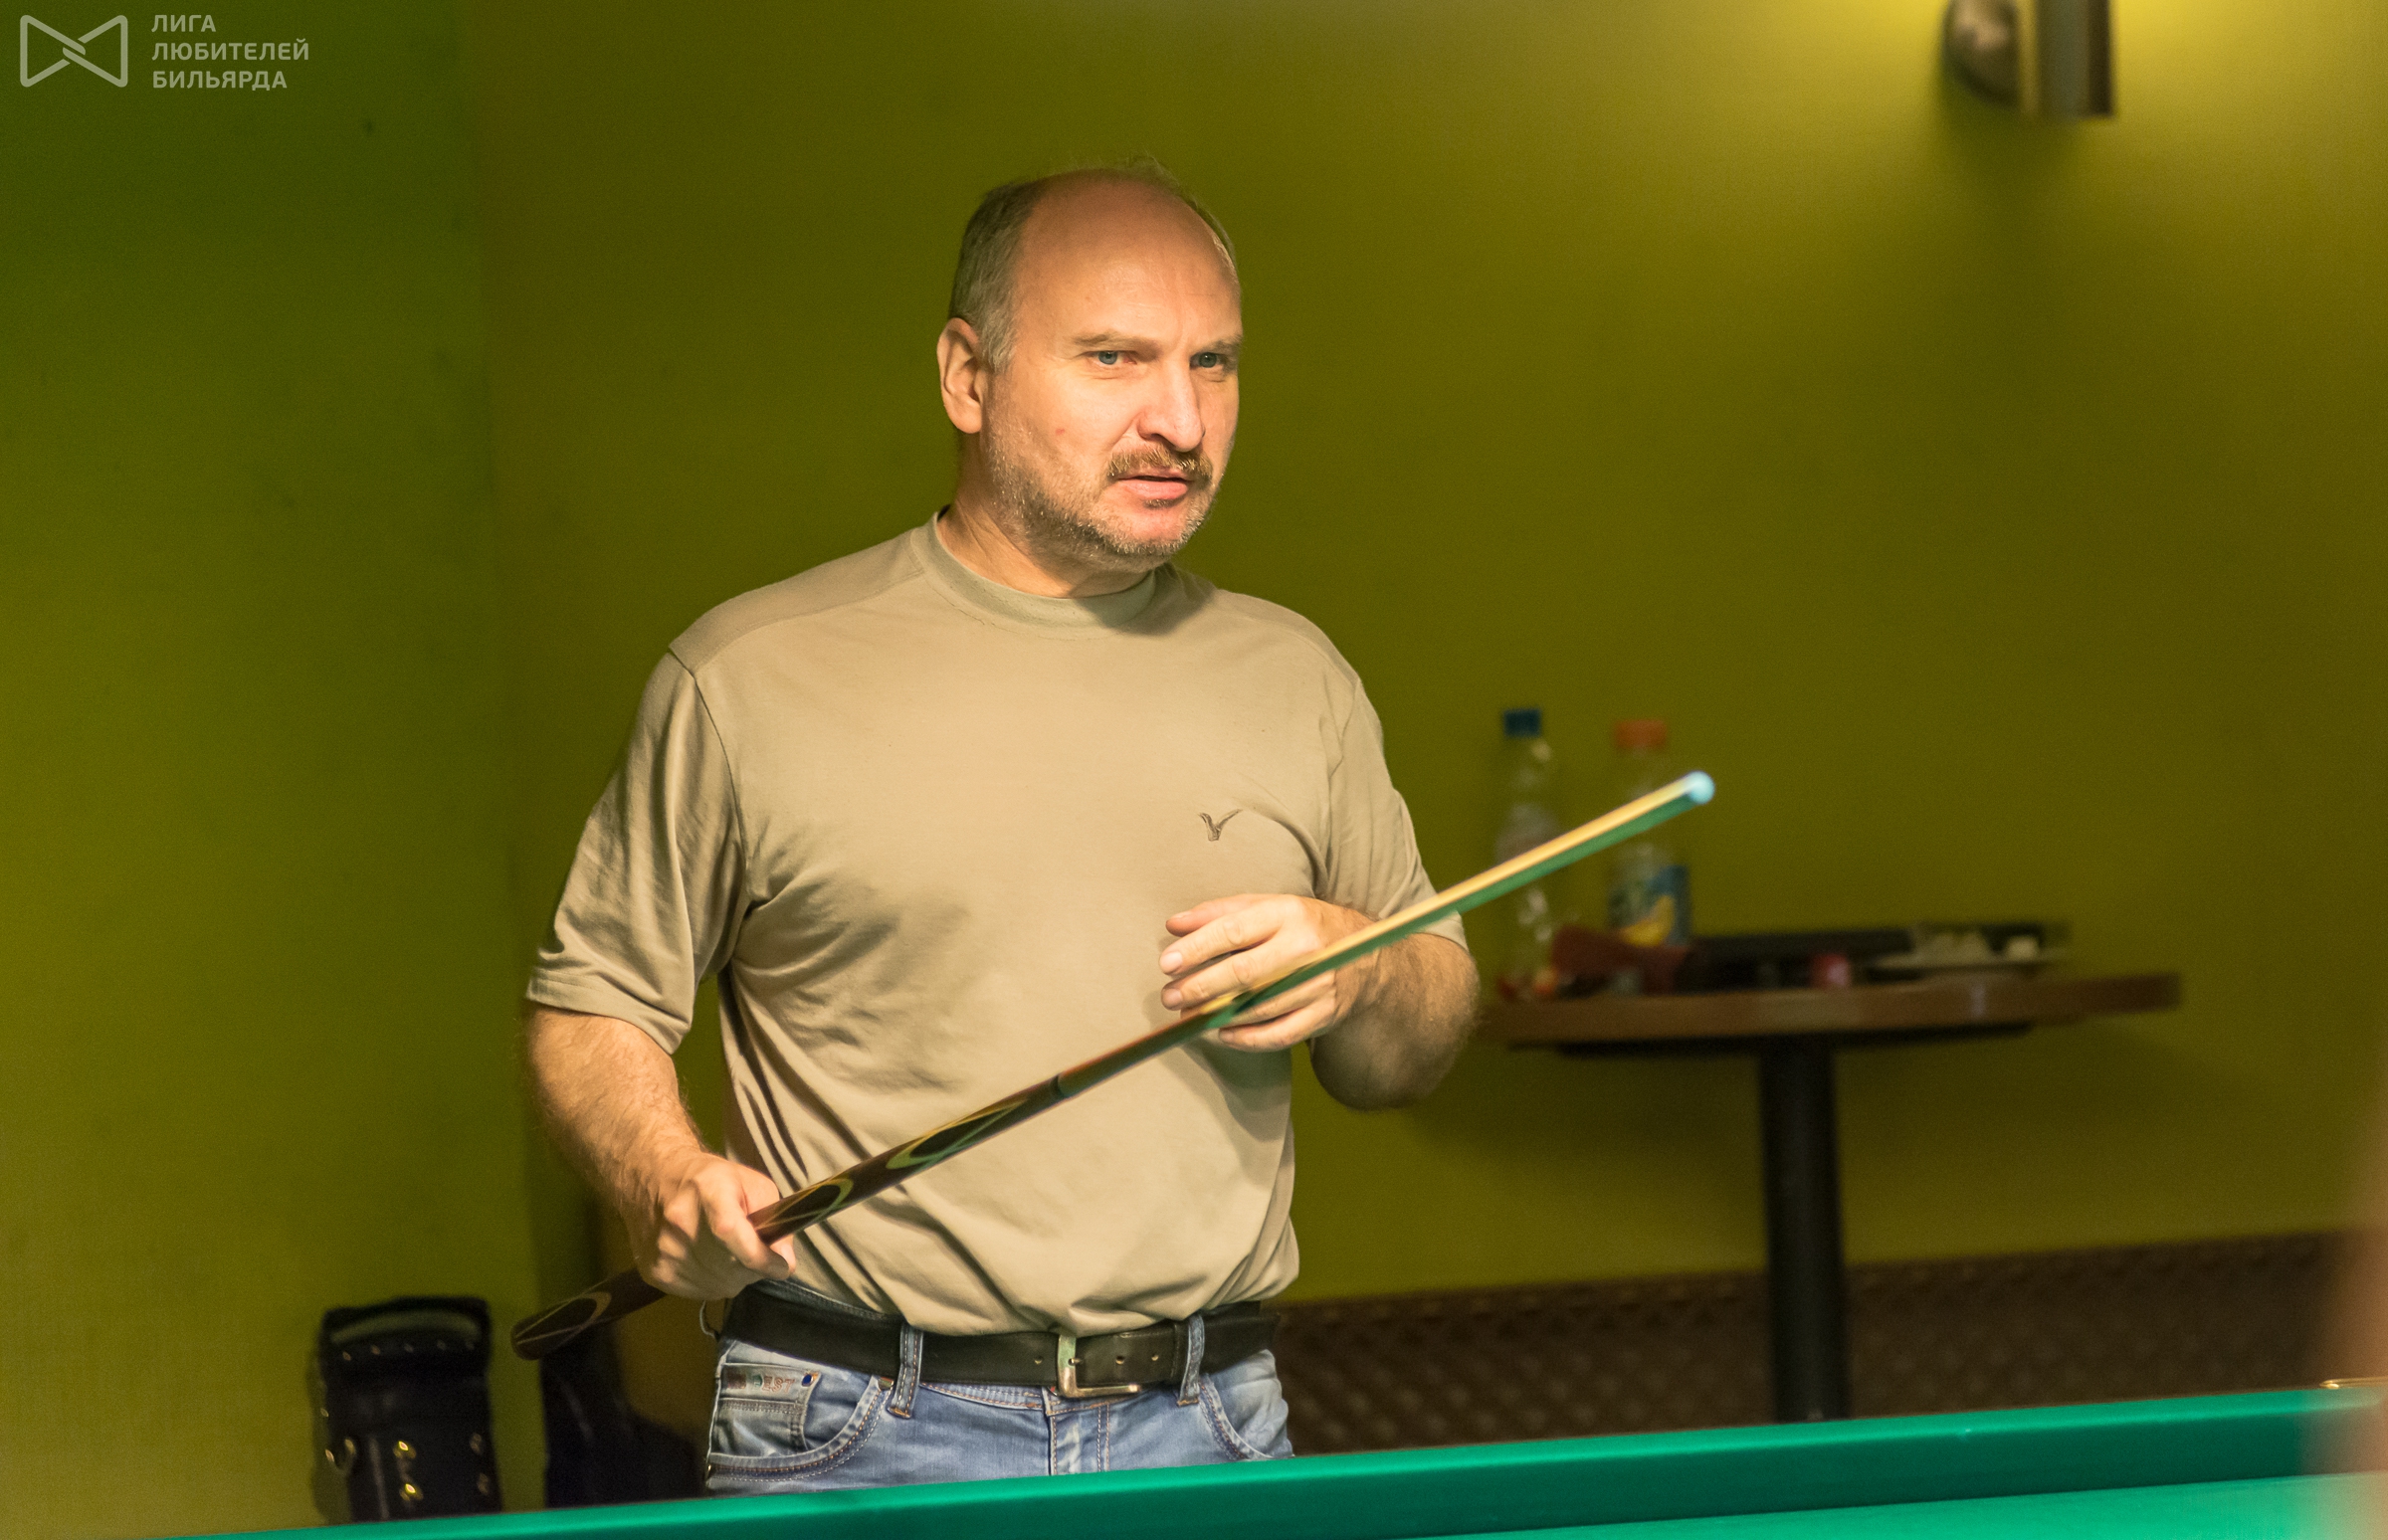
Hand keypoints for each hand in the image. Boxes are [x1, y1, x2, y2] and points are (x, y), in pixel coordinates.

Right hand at [631, 1152, 796, 1299]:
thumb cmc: (711, 1180)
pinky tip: (709, 1260)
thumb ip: (774, 1217)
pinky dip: (714, 1282)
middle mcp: (681, 1224)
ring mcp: (665, 1252)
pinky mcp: (656, 1273)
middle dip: (754, 1265)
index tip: (782, 1266)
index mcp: (708, 1193)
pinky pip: (701, 1293)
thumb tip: (785, 1258)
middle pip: (732, 1267)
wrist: (655, 1181)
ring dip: (734, 1276)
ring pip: (720, 1286)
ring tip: (728, 1251)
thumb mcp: (751, 1183)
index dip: (761, 1256)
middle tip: (753, 1249)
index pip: (731, 1232)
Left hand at [1159, 894, 1379, 1051]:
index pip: (1234, 931)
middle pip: (1244, 974)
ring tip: (1189, 1015)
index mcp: (1288, 914)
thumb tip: (1174, 925)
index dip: (1197, 949)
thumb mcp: (1267, 907)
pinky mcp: (1323, 1015)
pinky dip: (1246, 1039)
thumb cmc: (1304, 926)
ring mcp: (1317, 985)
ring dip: (1217, 1016)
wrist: (1365, 954)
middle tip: (1171, 996)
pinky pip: (1278, 1034)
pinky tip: (1222, 1033)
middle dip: (1200, 987)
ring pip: (1258, 1008)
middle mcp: (1305, 949)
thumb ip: (1219, 913)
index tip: (1168, 963)